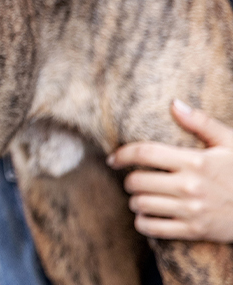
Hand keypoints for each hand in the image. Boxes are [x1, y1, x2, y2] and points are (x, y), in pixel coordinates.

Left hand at [107, 99, 232, 242]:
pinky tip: (147, 215)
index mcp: (195, 161)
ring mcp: (191, 210)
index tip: (114, 158)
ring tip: (141, 197)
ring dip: (135, 201)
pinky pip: (153, 228)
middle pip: (137, 181)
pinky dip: (143, 221)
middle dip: (130, 179)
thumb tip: (174, 104)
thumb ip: (201, 123)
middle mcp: (189, 186)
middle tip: (134, 179)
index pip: (144, 153)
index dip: (122, 154)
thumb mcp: (229, 143)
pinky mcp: (194, 230)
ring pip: (141, 204)